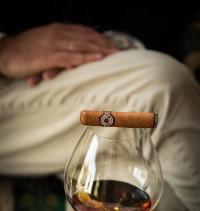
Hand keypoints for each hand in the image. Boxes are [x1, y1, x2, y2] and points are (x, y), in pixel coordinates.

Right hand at [0, 23, 117, 82]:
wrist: (4, 53)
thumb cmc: (23, 52)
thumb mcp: (43, 45)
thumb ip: (58, 48)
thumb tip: (71, 56)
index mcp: (58, 31)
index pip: (84, 32)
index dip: (100, 38)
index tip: (112, 45)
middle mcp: (58, 34)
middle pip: (87, 37)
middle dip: (105, 44)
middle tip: (119, 51)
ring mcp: (54, 44)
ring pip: (82, 45)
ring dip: (100, 49)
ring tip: (115, 55)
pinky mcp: (48, 56)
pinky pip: (70, 56)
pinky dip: (86, 57)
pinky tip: (97, 58)